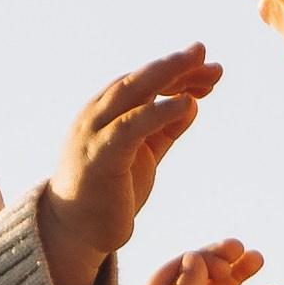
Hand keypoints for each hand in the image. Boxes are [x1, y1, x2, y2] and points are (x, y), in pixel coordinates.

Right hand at [36, 45, 221, 284]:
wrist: (74, 233)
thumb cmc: (107, 194)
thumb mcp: (143, 155)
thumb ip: (164, 129)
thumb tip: (191, 103)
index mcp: (106, 114)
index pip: (144, 83)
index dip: (177, 73)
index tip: (210, 71)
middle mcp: (97, 115)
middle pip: (140, 79)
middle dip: (174, 64)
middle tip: (204, 52)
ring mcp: (95, 133)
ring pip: (134, 92)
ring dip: (168, 75)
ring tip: (201, 67)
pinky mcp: (101, 155)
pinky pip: (132, 126)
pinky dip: (159, 111)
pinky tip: (186, 103)